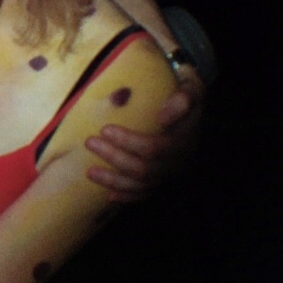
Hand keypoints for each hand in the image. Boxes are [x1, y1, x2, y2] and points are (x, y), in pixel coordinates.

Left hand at [85, 66, 204, 201]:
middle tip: (89, 143)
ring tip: (89, 172)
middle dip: (113, 158)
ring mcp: (171, 174)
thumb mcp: (190, 85)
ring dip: (113, 181)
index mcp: (185, 140)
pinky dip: (126, 196)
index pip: (153, 148)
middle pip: (143, 169)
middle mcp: (179, 162)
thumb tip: (162, 118)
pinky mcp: (164, 181)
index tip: (104, 129)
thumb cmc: (184, 90)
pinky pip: (144, 194)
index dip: (128, 141)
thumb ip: (182, 98)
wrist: (193, 105)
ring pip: (141, 185)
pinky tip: (109, 196)